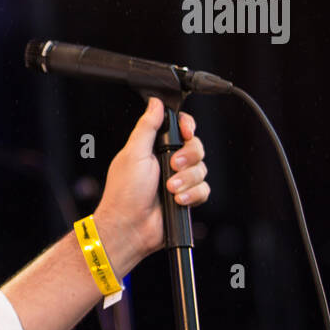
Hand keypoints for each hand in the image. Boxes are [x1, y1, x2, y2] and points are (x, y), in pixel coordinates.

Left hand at [93, 96, 209, 275]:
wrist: (130, 226)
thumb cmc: (124, 192)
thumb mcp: (133, 153)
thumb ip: (147, 127)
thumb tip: (155, 103)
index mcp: (153, 148)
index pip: (180, 128)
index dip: (187, 127)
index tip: (186, 132)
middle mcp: (168, 162)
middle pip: (196, 147)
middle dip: (187, 157)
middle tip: (172, 166)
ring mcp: (179, 181)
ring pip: (201, 169)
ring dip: (186, 180)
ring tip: (169, 189)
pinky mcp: (187, 197)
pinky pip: (204, 190)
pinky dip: (192, 195)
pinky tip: (177, 200)